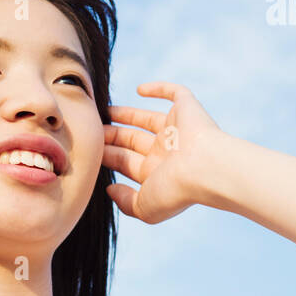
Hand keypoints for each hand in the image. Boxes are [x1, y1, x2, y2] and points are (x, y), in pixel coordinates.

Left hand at [103, 82, 224, 223]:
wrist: (208, 168)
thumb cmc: (177, 190)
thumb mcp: (144, 207)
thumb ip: (125, 202)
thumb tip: (110, 190)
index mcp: (157, 173)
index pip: (126, 162)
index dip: (107, 156)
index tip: (88, 150)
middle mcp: (166, 152)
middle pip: (132, 141)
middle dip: (111, 136)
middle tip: (91, 128)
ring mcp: (177, 130)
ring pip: (147, 119)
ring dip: (125, 115)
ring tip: (104, 110)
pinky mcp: (188, 109)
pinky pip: (175, 94)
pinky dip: (159, 88)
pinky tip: (140, 89)